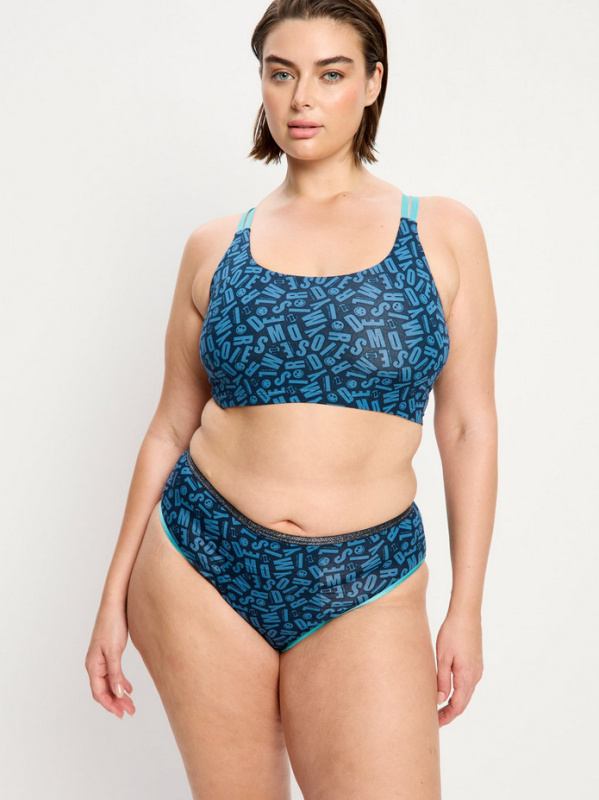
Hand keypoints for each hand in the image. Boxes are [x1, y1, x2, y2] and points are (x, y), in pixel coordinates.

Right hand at [85, 602, 135, 719]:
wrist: (115, 604)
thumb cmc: (112, 624)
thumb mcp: (114, 650)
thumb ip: (116, 673)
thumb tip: (117, 694)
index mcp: (93, 665)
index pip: (99, 692)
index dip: (109, 705)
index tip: (121, 714)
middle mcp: (95, 664)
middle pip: (104, 690)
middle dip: (116, 702)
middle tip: (130, 712)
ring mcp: (101, 658)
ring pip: (109, 682)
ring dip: (119, 694)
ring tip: (131, 704)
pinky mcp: (109, 652)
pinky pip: (112, 673)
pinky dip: (120, 682)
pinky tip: (128, 688)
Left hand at [435, 611, 483, 727]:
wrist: (466, 614)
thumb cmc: (452, 633)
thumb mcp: (443, 657)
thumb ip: (442, 680)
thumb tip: (440, 700)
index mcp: (467, 676)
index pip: (458, 706)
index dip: (447, 717)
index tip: (435, 724)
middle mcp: (475, 676)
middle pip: (463, 702)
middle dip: (449, 712)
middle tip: (434, 719)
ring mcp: (477, 669)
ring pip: (466, 693)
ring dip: (454, 702)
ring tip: (438, 707)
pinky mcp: (475, 662)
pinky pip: (467, 683)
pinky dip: (458, 692)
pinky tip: (447, 690)